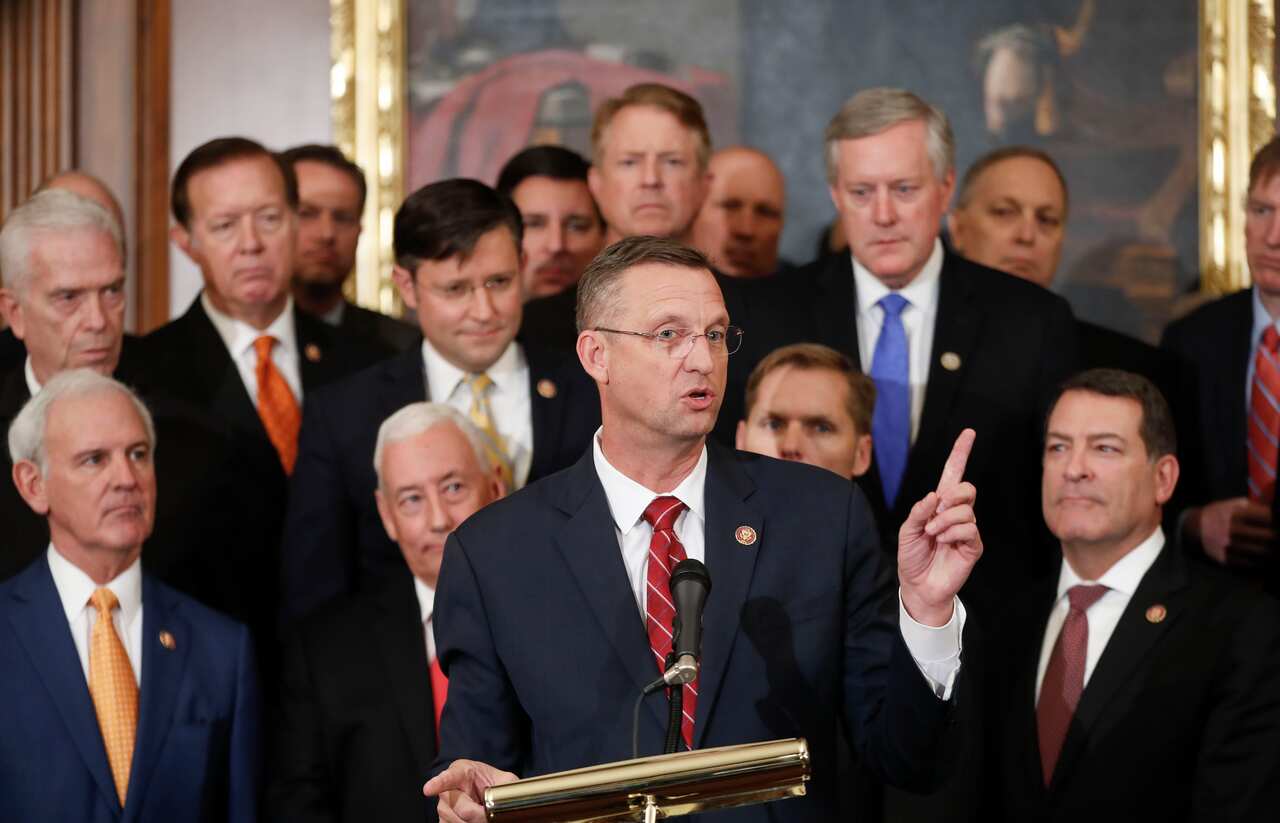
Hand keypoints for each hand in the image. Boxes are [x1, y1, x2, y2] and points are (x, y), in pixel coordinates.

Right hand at [424, 759, 518, 822]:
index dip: (438, 783)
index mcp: (461, 772)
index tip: (429, 789)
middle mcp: (447, 790)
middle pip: (461, 808)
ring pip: (456, 822)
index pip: (448, 778)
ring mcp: (443, 808)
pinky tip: (476, 821)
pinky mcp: (444, 822)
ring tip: (485, 817)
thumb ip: (505, 787)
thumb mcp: (503, 781)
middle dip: (479, 815)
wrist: (484, 793)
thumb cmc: (491, 783)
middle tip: (490, 816)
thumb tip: (507, 798)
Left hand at [898, 429, 982, 625]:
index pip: (953, 473)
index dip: (961, 453)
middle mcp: (956, 513)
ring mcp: (966, 529)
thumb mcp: (908, 530)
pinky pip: (969, 528)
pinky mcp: (974, 545)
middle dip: (952, 496)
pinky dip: (953, 532)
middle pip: (967, 488)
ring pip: (966, 509)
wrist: (918, 584)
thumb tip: (935, 496)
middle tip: (936, 513)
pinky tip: (944, 541)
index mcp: (939, 504)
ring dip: (945, 520)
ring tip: (933, 534)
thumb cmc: (912, 556)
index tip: (969, 433)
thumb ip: (919, 511)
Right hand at [1188, 498, 1273, 567]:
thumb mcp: (1235, 504)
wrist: (1194, 529)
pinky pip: (1252, 564)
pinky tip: (1267, 559)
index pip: (1269, 519)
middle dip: (1278, 538)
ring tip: (1277, 549)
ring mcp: (1230, 546)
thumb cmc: (1219, 514)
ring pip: (1264, 552)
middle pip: (1270, 537)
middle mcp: (1234, 530)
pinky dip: (1263, 562)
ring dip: (1274, 551)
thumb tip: (1277, 513)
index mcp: (1238, 514)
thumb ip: (1257, 507)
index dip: (1278, 523)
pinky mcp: (1227, 559)